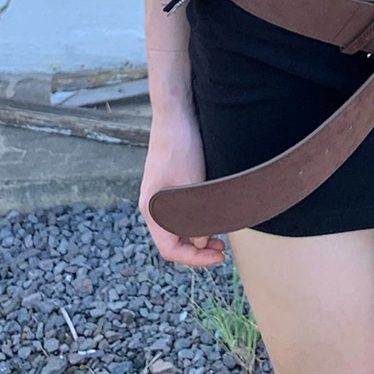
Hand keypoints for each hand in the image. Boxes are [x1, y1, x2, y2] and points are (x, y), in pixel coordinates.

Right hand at [139, 114, 225, 266]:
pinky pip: (178, 213)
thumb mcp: (192, 184)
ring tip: (220, 237)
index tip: (217, 257)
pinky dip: (194, 221)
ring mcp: (158, 195)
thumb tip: (200, 241)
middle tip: (222, 249)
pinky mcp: (167, 186)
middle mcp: (151, 205)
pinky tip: (211, 217)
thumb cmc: (181, 147)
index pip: (169, 249)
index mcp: (152, 208)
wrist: (174, 115)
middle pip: (171, 240)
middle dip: (197, 249)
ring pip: (175, 227)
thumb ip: (195, 217)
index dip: (194, 258)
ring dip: (196, 235)